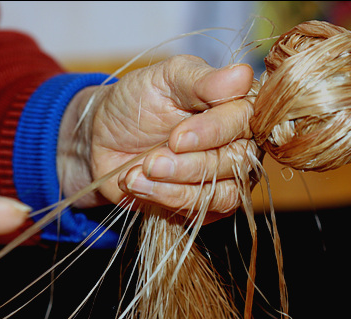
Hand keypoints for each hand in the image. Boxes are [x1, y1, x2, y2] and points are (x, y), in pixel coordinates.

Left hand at [59, 55, 258, 222]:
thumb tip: (243, 75)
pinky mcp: (209, 203)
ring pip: (223, 193)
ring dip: (176, 187)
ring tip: (138, 173)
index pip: (246, 120)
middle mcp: (239, 142)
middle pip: (236, 162)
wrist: (104, 138)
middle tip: (151, 161)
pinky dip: (167, 200)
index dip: (214, 132)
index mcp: (235, 105)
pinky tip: (139, 184)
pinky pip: (203, 211)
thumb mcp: (164, 79)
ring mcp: (227, 175)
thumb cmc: (137, 102)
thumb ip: (202, 80)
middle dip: (189, 165)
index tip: (176, 137)